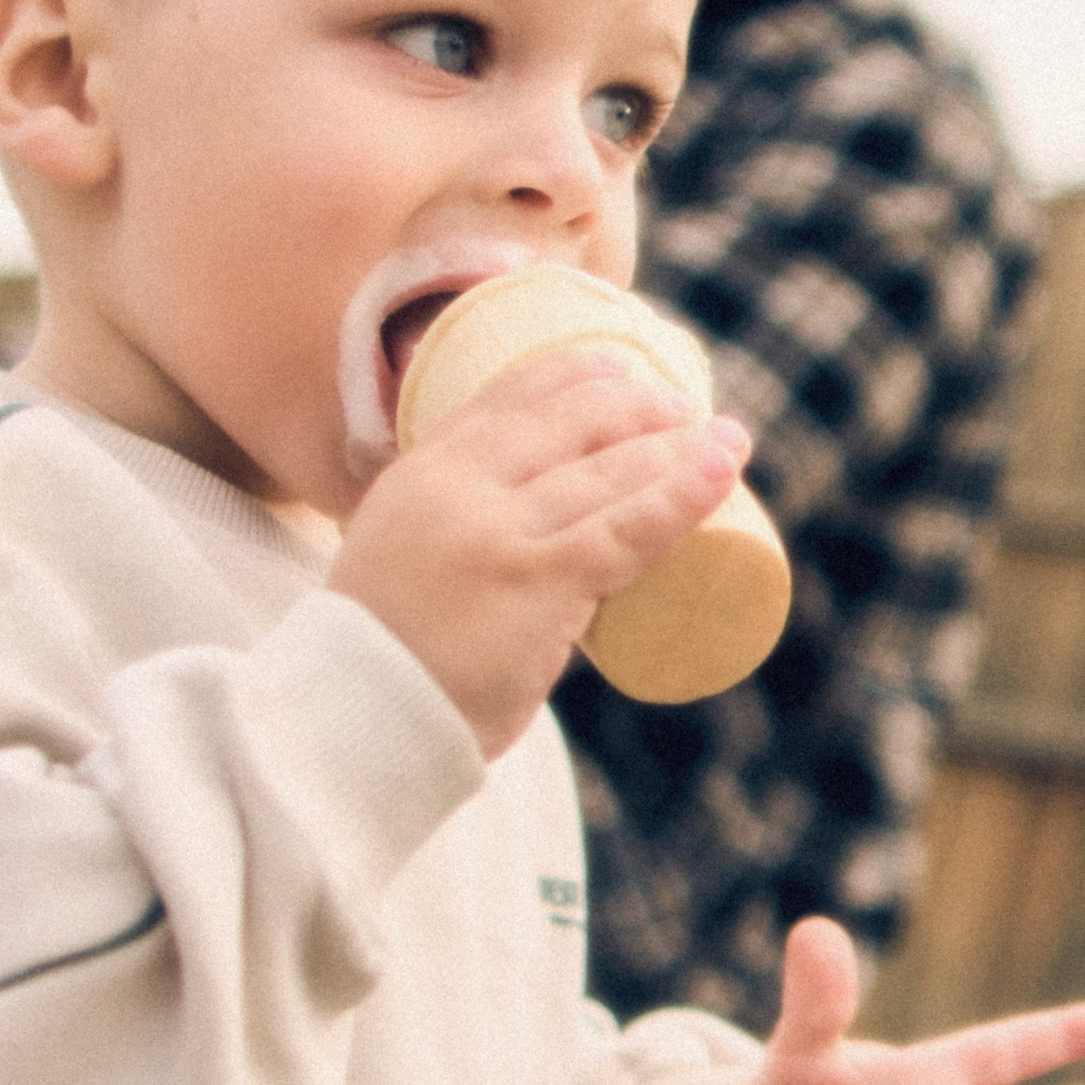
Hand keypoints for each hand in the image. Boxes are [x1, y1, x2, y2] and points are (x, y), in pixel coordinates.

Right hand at [330, 343, 746, 757]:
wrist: (356, 721)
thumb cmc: (383, 663)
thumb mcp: (393, 563)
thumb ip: (436, 540)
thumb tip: (496, 551)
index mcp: (419, 476)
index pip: (503, 400)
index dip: (569, 375)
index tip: (615, 363)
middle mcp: (457, 489)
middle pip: (565, 424)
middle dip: (634, 406)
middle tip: (682, 405)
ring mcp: (499, 534)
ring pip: (605, 474)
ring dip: (678, 448)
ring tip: (727, 438)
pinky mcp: (539, 583)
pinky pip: (627, 529)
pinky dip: (683, 497)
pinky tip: (722, 473)